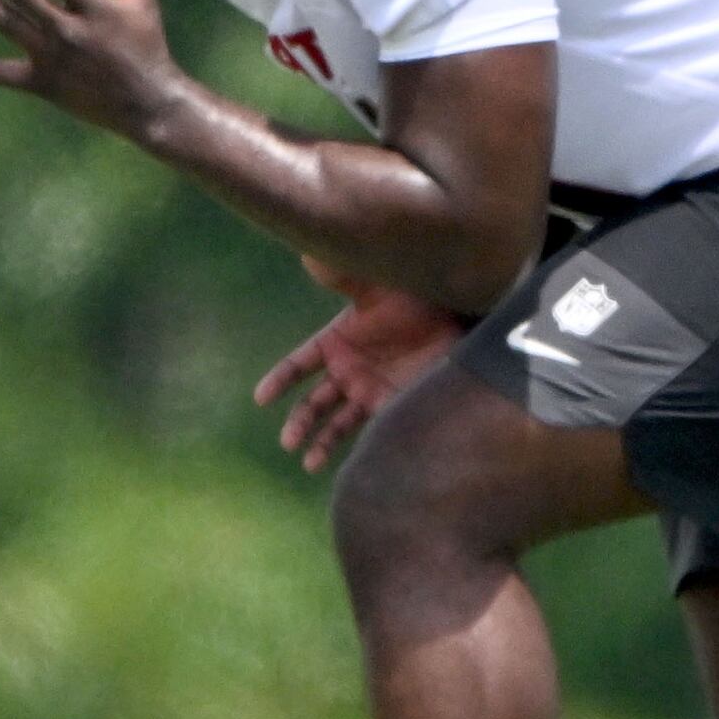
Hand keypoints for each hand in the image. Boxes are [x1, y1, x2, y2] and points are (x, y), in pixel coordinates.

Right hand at [253, 256, 463, 471]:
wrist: (457, 311)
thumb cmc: (412, 293)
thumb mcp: (373, 284)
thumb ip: (342, 276)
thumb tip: (310, 255)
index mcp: (335, 342)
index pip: (297, 366)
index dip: (279, 381)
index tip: (262, 398)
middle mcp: (348, 371)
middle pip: (313, 403)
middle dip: (299, 422)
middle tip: (288, 441)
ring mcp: (370, 390)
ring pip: (337, 423)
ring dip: (321, 442)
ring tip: (309, 463)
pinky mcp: (395, 405)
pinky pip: (371, 429)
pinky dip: (358, 447)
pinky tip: (351, 462)